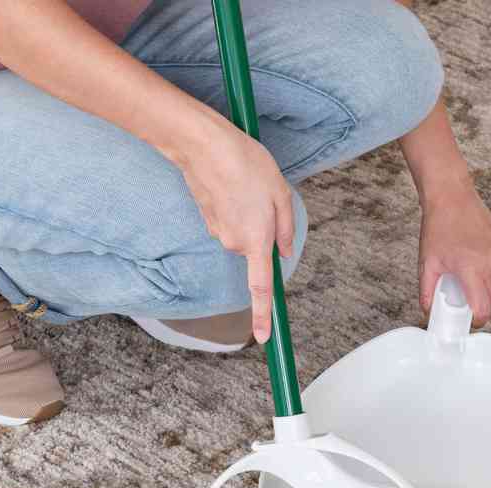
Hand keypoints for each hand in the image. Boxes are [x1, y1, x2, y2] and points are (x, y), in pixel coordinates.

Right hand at [173, 119, 294, 342]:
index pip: (260, 289)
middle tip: (265, 194)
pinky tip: (232, 184)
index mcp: (256, 241)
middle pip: (255, 249)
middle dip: (263, 229)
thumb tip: (285, 252)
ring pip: (243, 233)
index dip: (263, 315)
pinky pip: (229, 221)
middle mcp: (234, 244)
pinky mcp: (208, 220)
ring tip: (247, 184)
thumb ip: (287, 227)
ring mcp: (218, 233)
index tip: (264, 338)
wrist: (202, 146)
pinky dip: (235, 207)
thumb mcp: (281, 193)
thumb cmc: (246, 165)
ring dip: (249, 214)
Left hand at [418, 177, 490, 325]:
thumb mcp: (427, 263)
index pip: (483, 309)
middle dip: (476, 304)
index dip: (476, 320)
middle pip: (490, 300)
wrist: (451, 195)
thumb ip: (427, 291)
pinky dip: (485, 270)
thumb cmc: (438, 226)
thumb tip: (428, 311)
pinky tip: (470, 257)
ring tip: (461, 271)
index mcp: (472, 270)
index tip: (467, 321)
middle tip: (458, 298)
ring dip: (480, 286)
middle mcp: (490, 263)